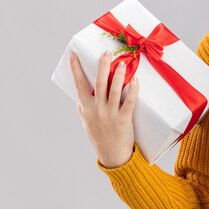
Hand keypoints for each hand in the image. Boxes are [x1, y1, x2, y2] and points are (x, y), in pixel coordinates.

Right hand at [69, 50, 138, 167]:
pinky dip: (133, 90)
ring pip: (114, 89)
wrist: (112, 156)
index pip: (79, 84)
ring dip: (118, 74)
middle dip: (102, 65)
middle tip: (107, 52)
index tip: (73, 54)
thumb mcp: (86, 124)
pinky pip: (129, 101)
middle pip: (99, 82)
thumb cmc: (99, 138)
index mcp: (86, 108)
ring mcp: (110, 113)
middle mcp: (97, 108)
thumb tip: (78, 102)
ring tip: (122, 63)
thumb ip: (83, 111)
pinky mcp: (124, 119)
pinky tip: (136, 80)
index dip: (75, 68)